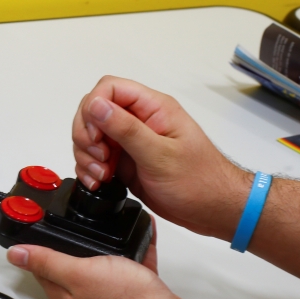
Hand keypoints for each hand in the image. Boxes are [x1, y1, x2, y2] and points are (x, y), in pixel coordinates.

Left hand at [6, 228, 193, 298]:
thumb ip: (47, 262)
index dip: (35, 245)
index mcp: (63, 291)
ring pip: (100, 260)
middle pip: (68, 262)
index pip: (40, 266)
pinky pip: (130, 258)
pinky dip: (132, 244)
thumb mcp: (77, 273)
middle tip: (69, 216)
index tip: (34, 225)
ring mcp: (107, 290)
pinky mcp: (132, 286)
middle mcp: (82, 293)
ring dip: (102, 240)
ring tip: (102, 219)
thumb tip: (14, 254)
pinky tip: (138, 227)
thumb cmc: (122, 298)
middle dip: (69, 240)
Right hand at [72, 76, 249, 240]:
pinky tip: (99, 182)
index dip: (93, 108)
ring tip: (102, 174)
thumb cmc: (200, 182)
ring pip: (90, 135)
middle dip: (86, 136)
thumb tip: (96, 105)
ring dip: (86, 155)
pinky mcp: (123, 160)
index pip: (109, 89)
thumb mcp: (160, 155)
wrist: (213, 210)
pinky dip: (89, 169)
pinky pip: (94, 157)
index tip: (96, 135)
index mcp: (153, 108)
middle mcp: (139, 120)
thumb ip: (126, 128)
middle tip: (99, 157)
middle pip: (93, 111)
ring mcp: (130, 141)